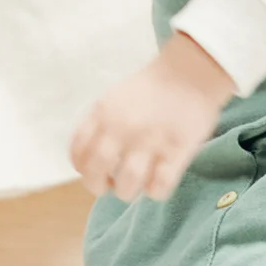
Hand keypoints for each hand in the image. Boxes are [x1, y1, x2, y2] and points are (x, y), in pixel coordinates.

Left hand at [70, 34, 235, 200]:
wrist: (188, 73)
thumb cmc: (149, 89)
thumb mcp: (112, 99)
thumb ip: (98, 125)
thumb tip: (86, 159)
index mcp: (102, 114)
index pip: (77, 152)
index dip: (81, 168)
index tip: (91, 171)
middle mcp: (121, 128)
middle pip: (95, 172)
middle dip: (97, 186)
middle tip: (109, 185)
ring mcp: (149, 141)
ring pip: (126, 184)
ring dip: (126, 191)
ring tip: (133, 185)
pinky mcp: (177, 151)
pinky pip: (160, 186)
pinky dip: (154, 192)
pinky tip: (156, 183)